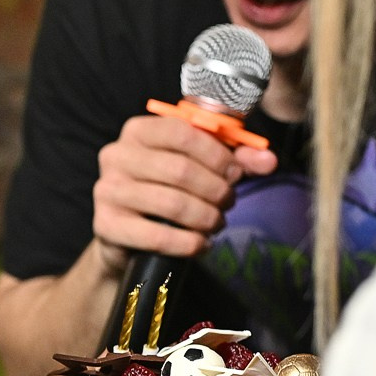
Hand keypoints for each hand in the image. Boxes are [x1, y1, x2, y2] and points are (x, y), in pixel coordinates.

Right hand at [92, 111, 276, 264]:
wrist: (125, 235)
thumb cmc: (166, 190)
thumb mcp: (199, 166)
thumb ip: (234, 158)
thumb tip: (269, 160)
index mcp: (137, 130)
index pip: (182, 132)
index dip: (216, 153)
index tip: (235, 172)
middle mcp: (116, 155)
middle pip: (180, 170)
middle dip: (215, 189)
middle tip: (228, 202)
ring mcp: (107, 190)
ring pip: (172, 204)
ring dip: (206, 218)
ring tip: (217, 223)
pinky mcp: (106, 224)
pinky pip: (158, 236)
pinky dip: (189, 243)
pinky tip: (201, 244)